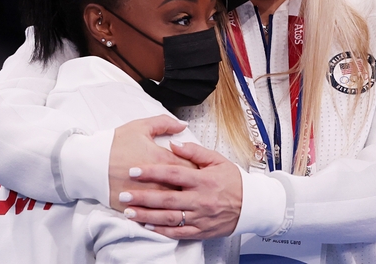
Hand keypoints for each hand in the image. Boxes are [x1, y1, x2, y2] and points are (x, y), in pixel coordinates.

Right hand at [108, 116, 196, 210]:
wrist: (88, 163)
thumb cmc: (114, 143)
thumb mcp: (140, 126)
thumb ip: (165, 123)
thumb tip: (183, 124)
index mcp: (162, 159)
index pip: (191, 167)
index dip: (198, 169)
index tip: (200, 170)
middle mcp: (158, 180)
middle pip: (185, 187)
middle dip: (192, 187)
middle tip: (195, 186)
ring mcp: (147, 196)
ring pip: (173, 204)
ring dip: (180, 202)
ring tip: (184, 200)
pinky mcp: (136, 207)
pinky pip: (155, 215)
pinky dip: (162, 213)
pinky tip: (167, 212)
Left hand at [120, 142, 242, 239]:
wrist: (251, 205)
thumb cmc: (233, 181)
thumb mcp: (218, 160)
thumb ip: (195, 151)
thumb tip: (174, 144)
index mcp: (203, 179)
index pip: (173, 174)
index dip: (152, 171)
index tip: (134, 170)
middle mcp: (200, 199)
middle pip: (166, 198)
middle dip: (142, 197)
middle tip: (124, 194)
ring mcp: (199, 217)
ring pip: (169, 217)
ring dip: (147, 215)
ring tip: (129, 212)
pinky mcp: (200, 230)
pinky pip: (178, 232)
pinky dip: (161, 230)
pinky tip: (147, 225)